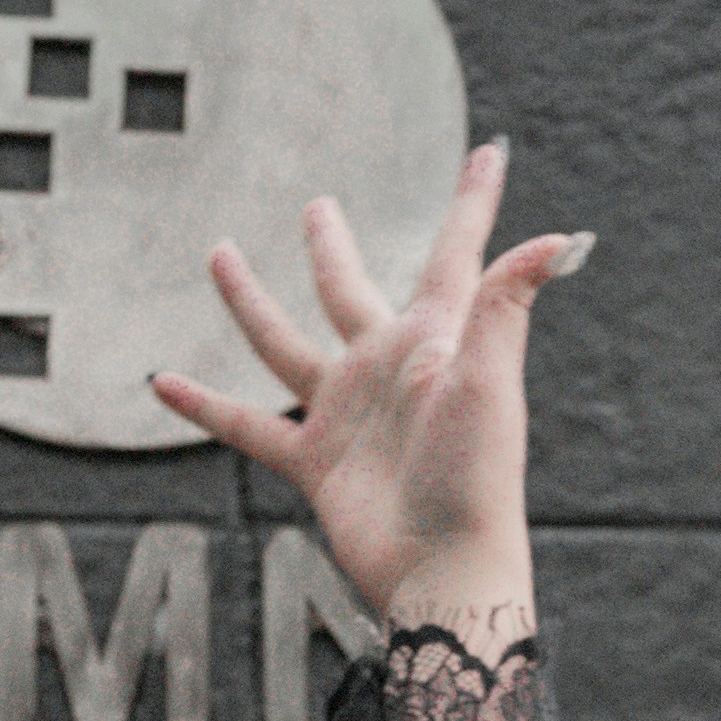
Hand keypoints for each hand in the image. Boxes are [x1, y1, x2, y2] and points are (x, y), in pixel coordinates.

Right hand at [151, 141, 584, 639]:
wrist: (442, 569)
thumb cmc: (477, 478)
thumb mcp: (488, 381)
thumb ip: (505, 305)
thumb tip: (559, 238)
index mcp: (437, 338)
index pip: (456, 252)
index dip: (474, 200)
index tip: (489, 151)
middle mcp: (388, 367)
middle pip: (349, 288)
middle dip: (331, 245)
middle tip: (318, 204)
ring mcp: (348, 412)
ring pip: (285, 343)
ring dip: (249, 302)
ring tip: (218, 253)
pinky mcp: (316, 460)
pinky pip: (247, 424)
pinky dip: (205, 405)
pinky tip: (162, 381)